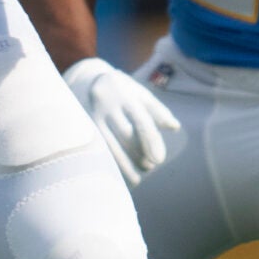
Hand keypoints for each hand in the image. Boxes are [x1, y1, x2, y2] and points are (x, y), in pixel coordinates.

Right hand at [64, 57, 180, 186]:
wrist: (92, 81)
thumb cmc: (124, 91)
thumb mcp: (141, 94)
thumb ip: (157, 111)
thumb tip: (174, 127)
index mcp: (126, 95)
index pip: (141, 121)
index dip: (151, 142)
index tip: (159, 160)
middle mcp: (108, 104)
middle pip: (126, 135)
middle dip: (139, 154)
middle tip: (150, 166)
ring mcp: (93, 116)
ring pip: (109, 144)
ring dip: (125, 164)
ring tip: (138, 177)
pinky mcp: (84, 126)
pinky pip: (98, 148)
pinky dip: (111, 163)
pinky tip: (120, 174)